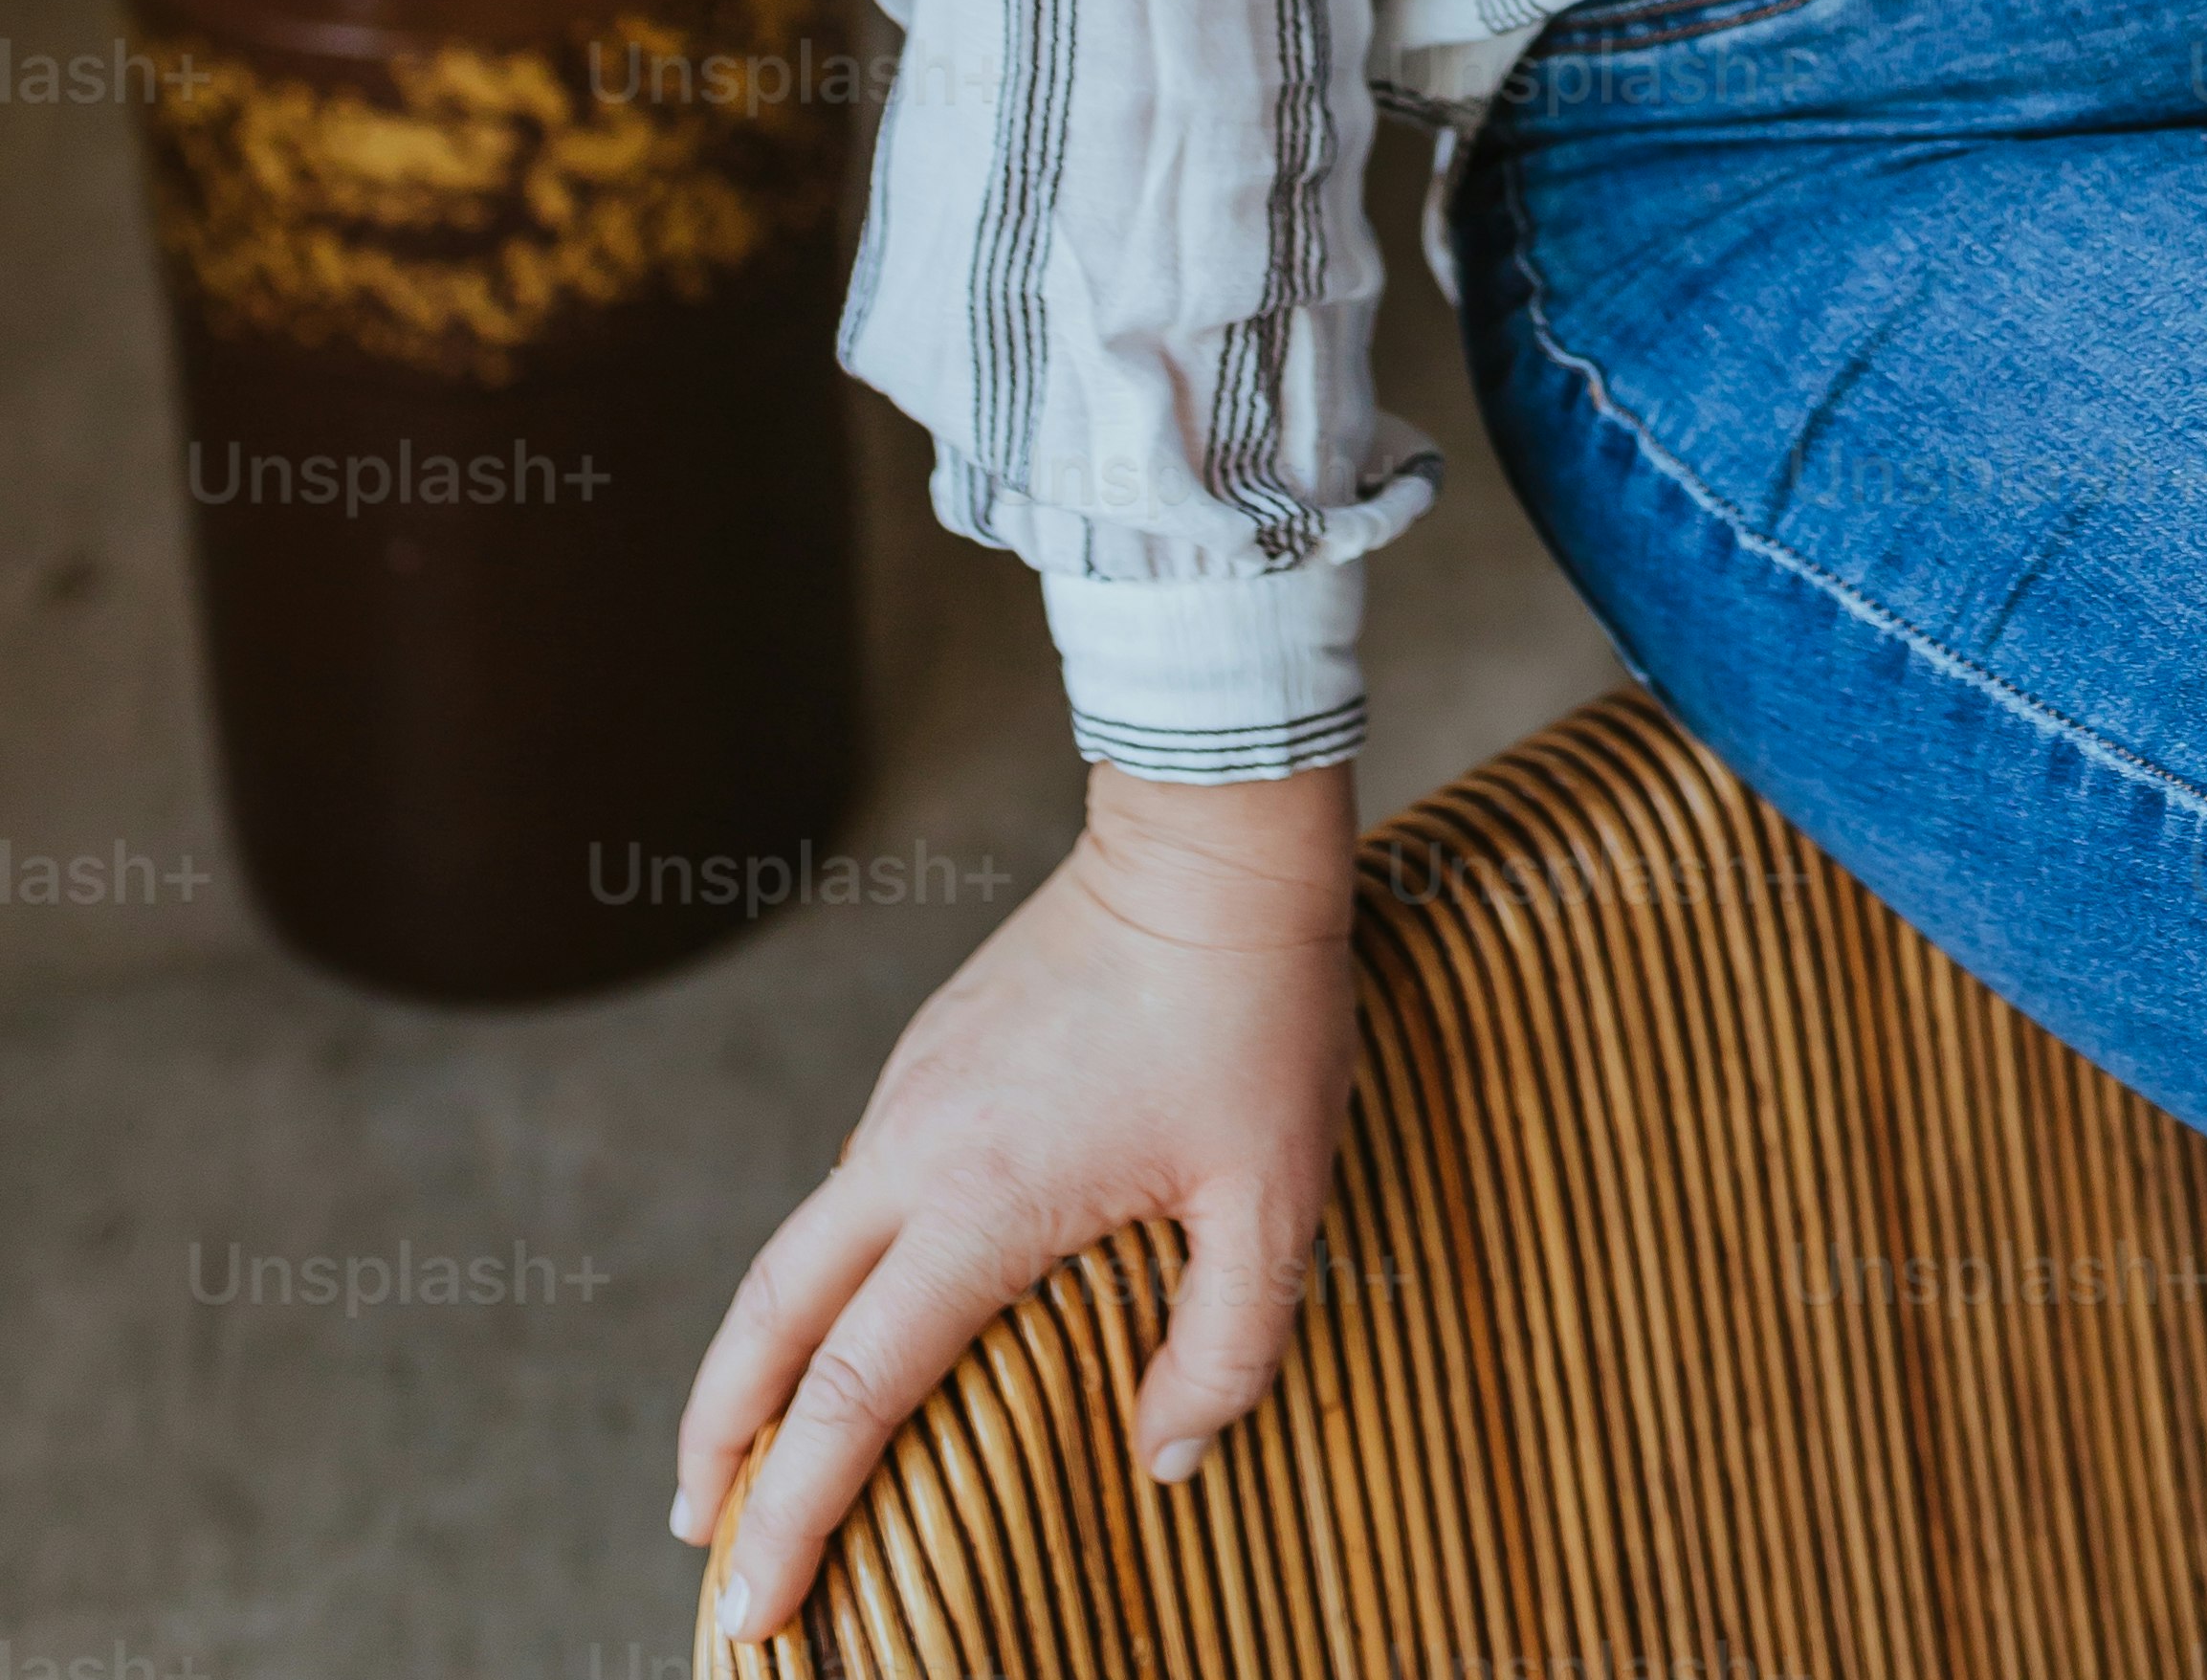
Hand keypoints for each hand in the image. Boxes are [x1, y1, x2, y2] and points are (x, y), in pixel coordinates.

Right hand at [672, 761, 1359, 1642]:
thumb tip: (1164, 1458)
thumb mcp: (1275, 1203)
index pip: (852, 1395)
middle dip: (719, 1436)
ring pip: (801, 1242)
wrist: (1212, 838)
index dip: (792, 1512)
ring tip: (761, 1438)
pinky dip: (826, 1268)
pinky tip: (862, 1304)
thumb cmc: (1253, 1017)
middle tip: (697, 1533)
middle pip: (770, 1317)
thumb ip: (1224, 1351)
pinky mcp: (936, 1045)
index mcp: (982, 1202)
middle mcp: (916, 1148)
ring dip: (765, 1347)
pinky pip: (857, 1182)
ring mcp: (915, 1089)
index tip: (754, 1608)